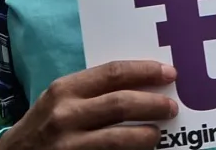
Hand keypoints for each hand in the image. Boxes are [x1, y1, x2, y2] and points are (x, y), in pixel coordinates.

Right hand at [0, 60, 177, 149]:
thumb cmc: (43, 125)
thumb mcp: (60, 100)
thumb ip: (92, 92)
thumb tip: (139, 84)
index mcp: (65, 89)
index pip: (113, 73)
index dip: (145, 71)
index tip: (169, 73)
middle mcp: (66, 114)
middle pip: (120, 103)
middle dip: (152, 104)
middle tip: (172, 107)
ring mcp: (70, 144)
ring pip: (119, 138)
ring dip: (146, 135)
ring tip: (158, 134)